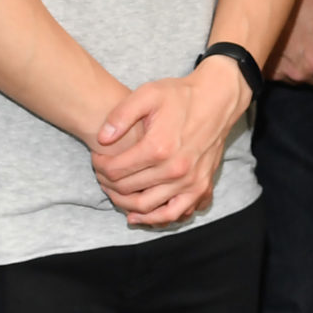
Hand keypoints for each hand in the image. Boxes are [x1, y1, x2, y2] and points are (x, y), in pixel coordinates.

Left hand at [92, 57, 250, 225]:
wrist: (216, 100)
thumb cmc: (180, 96)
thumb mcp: (147, 94)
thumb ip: (121, 115)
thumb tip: (102, 138)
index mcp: (158, 147)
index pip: (116, 170)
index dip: (100, 166)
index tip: (96, 159)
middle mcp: (175, 170)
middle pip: (129, 191)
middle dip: (108, 185)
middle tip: (102, 175)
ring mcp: (190, 182)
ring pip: (149, 208)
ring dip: (126, 205)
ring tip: (115, 195)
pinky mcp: (202, 187)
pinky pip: (176, 214)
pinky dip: (156, 219)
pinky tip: (140, 215)